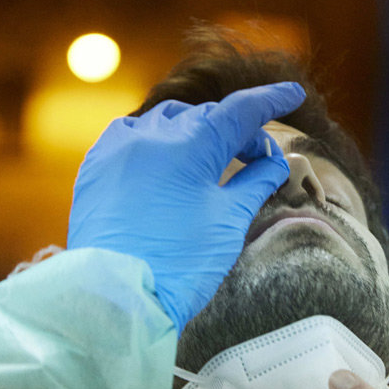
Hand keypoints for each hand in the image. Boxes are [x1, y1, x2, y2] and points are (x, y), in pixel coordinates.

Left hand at [67, 82, 304, 332]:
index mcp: (190, 144)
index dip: (270, 100)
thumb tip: (274, 161)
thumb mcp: (229, 220)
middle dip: (236, 130)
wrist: (118, 296)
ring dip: (196, 130)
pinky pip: (133, 135)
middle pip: (207, 116)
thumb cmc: (181, 262)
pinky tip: (169, 159)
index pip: (240, 110)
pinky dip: (159, 139)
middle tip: (257, 158)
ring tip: (213, 158)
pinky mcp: (97, 165)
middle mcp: (152, 134)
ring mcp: (119, 147)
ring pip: (168, 120)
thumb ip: (256, 181)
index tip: (292, 92)